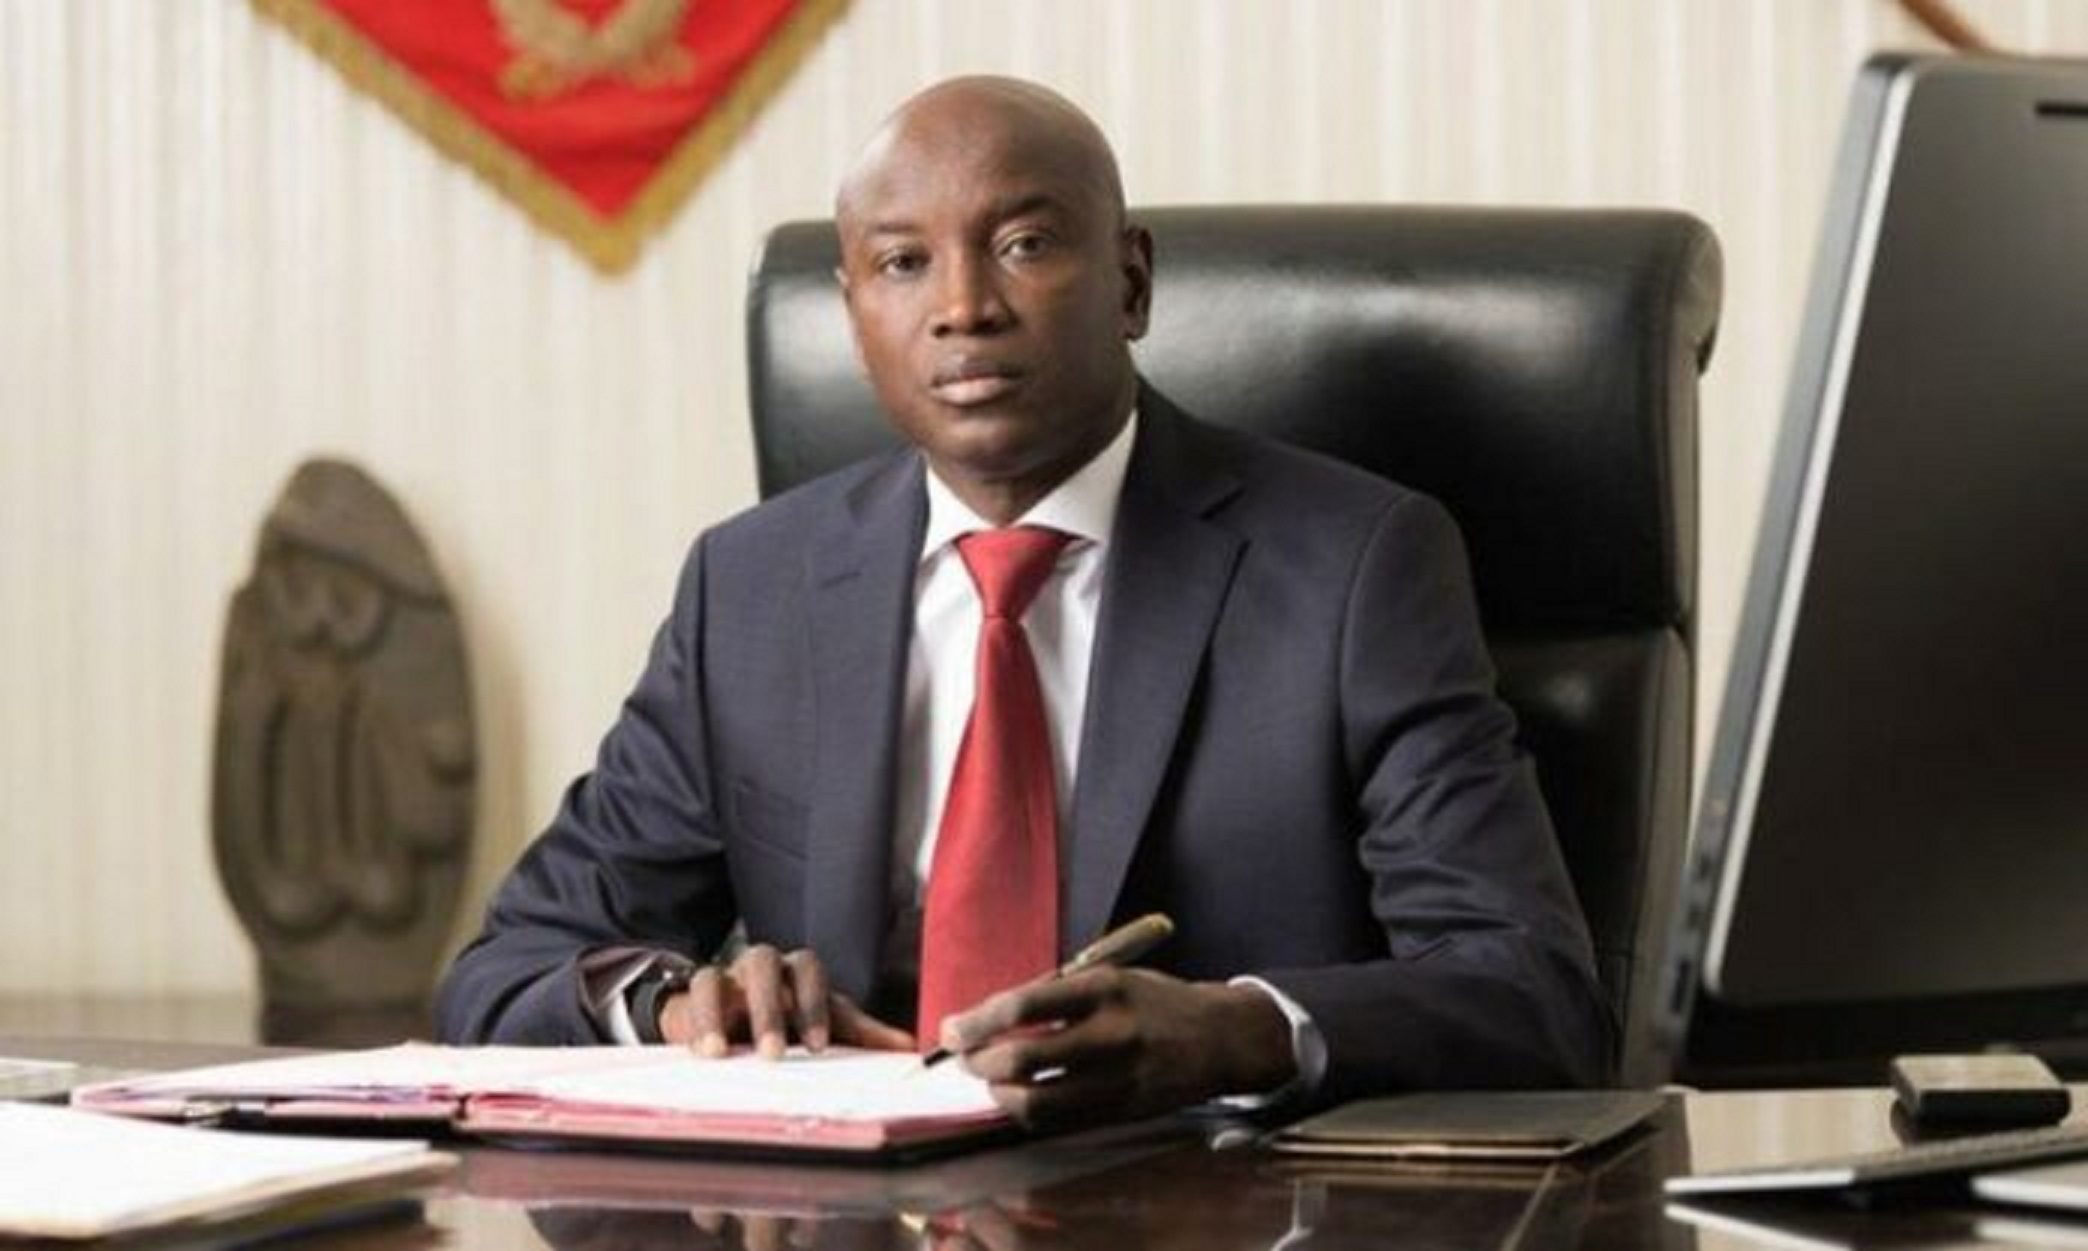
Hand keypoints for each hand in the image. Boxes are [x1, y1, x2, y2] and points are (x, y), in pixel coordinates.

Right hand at [657, 944, 913, 1058]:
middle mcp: (762, 967)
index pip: (810, 971)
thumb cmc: (790, 1022)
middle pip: (764, 965)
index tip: (818, 1047)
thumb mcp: (825, 1026)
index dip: (814, 1004)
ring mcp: (725, 977)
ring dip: (721, 1014)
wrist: (736, 1021)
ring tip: (723, 1054)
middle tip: (774, 1054)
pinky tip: (702, 1051)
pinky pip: (691, 996)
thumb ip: (863, 1035)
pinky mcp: (694, 995)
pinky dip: (696, 1022)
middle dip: (769, 1010)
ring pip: (718, 976)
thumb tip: (910, 1048)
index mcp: (798, 972)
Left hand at [939, 968, 1296, 1126]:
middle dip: (979, 1062)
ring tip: (992, 1083)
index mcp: (1103, 989)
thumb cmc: (1153, 1001)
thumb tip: (989, 1021)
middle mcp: (1110, 1034)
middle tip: (965, 1058)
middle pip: (1022, 1059)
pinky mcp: (1123, 1112)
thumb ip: (1055, 996)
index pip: (1022, 1006)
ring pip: (1037, 1103)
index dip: (976, 1022)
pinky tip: (1022, 1101)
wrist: (1218, 1037)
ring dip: (1000, 1096)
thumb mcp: (1109, 977)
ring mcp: (1118, 1079)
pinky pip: (1061, 1124)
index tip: (951, 1029)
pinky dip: (1030, 1116)